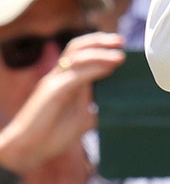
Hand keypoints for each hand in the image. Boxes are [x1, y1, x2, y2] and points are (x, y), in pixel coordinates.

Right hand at [0, 32, 124, 174]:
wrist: (28, 149)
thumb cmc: (52, 135)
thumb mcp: (83, 119)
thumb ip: (97, 108)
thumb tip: (119, 106)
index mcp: (66, 80)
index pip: (82, 53)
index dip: (100, 45)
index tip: (122, 45)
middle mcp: (59, 77)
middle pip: (76, 47)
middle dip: (99, 41)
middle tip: (121, 41)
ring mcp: (54, 82)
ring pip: (76, 56)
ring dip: (100, 53)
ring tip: (120, 57)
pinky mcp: (52, 92)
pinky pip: (75, 76)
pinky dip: (93, 70)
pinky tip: (109, 69)